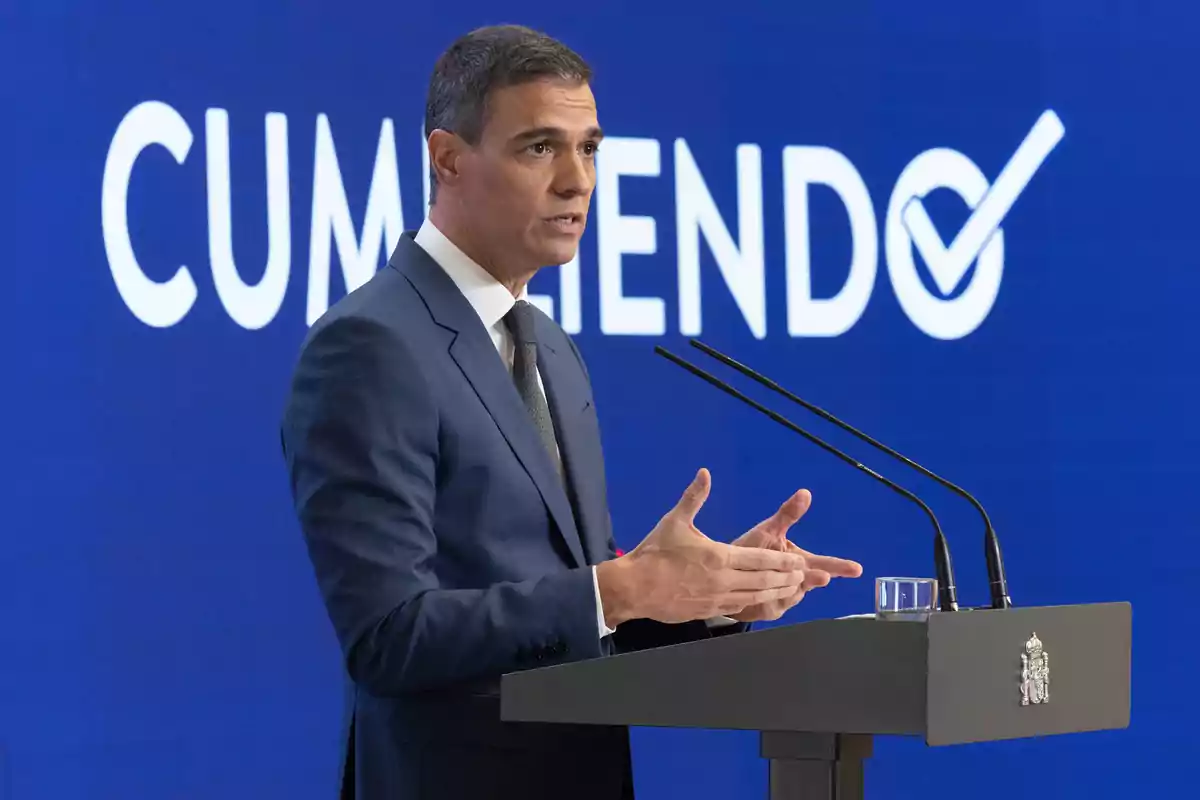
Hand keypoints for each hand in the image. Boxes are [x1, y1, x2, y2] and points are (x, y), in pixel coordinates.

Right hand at [595, 469, 807, 626]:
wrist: (633, 588)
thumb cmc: (654, 552)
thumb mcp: (675, 521)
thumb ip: (694, 497)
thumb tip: (705, 473)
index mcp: (719, 556)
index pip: (760, 559)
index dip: (782, 560)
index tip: (799, 560)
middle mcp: (723, 580)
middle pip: (764, 580)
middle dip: (785, 577)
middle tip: (802, 575)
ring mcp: (717, 599)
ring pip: (755, 597)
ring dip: (776, 592)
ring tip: (791, 588)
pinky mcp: (708, 611)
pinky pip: (740, 608)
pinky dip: (756, 604)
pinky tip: (763, 600)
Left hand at [726, 488, 862, 621]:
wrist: (726, 573)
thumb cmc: (750, 550)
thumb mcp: (769, 530)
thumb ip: (788, 514)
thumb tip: (805, 492)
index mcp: (800, 562)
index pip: (824, 564)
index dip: (841, 567)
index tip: (857, 568)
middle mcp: (797, 581)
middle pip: (812, 581)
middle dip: (816, 579)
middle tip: (821, 576)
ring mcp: (786, 597)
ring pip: (793, 593)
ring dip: (789, 586)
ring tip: (780, 578)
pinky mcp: (770, 610)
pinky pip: (775, 605)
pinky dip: (771, 598)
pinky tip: (763, 594)